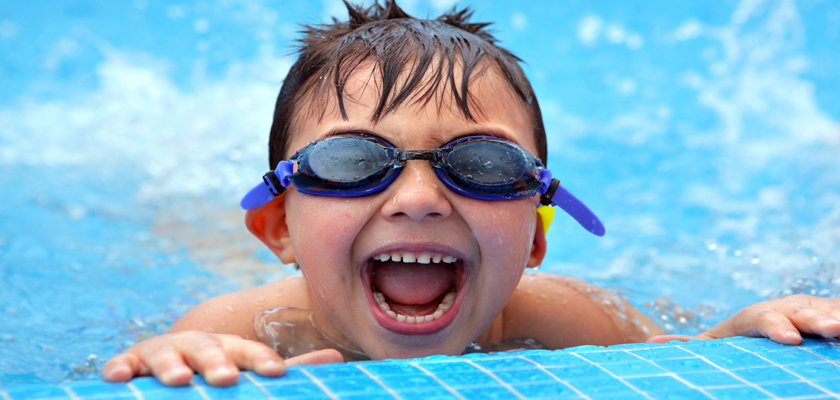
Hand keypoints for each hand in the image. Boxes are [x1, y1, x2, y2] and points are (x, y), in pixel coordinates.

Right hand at [101, 331, 343, 385]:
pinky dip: (121, 368)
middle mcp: (198, 344)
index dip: (260, 360)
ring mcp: (164, 352)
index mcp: (230, 347)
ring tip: (180, 380)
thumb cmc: (221, 369)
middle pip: (209, 349)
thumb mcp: (251, 369)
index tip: (275, 372)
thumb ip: (292, 368)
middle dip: (217, 362)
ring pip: (167, 353)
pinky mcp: (132, 362)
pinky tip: (118, 376)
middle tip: (227, 378)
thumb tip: (336, 358)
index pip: (248, 352)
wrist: (176, 364)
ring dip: (172, 365)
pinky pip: (125, 364)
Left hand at [647, 295, 839, 344]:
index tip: (789, 340)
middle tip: (833, 330)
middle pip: (801, 313)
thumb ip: (691, 343)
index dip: (776, 327)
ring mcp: (811, 311)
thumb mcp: (717, 341)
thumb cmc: (740, 338)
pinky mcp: (830, 315)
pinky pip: (838, 314)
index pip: (763, 318)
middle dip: (815, 320)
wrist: (775, 324)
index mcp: (756, 317)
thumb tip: (653, 343)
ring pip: (825, 314)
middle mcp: (786, 309)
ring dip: (835, 319)